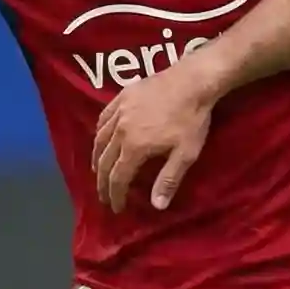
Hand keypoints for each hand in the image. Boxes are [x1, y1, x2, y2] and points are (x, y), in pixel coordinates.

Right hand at [92, 64, 216, 211]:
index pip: (118, 178)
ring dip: (97, 159)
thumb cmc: (192, 118)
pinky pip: (103, 118)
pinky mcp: (121, 96)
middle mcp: (120, 130)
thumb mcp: (186, 153)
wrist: (192, 80)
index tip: (116, 208)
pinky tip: (101, 138)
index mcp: (134, 146)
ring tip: (98, 171)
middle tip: (104, 196)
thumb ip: (169, 179)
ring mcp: (119, 111)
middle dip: (102, 182)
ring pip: (99, 140)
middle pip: (104, 161)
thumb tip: (156, 206)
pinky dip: (99, 134)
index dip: (115, 195)